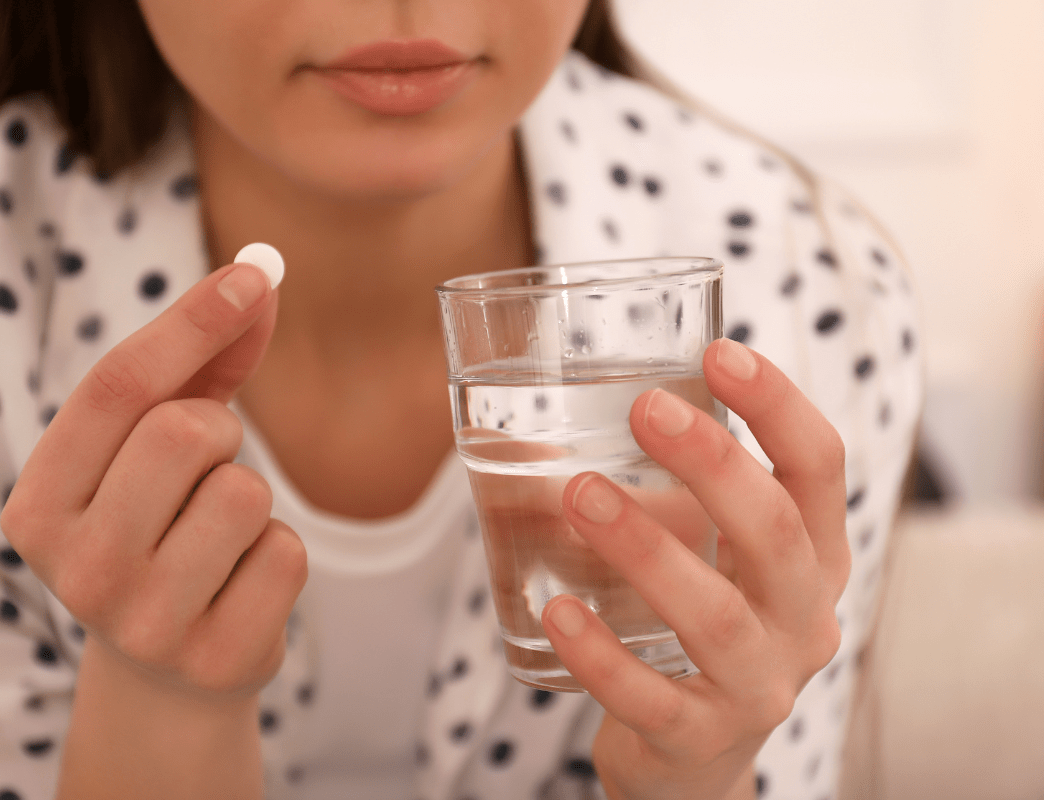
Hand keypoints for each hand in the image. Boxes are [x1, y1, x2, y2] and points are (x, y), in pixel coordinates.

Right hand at [1, 261, 305, 700]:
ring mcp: (144, 624)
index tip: (256, 274)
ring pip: (245, 494)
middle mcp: (77, 570)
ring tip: (219, 535)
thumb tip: (262, 279)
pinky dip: (278, 555)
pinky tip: (240, 584)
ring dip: (250, 497)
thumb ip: (200, 361)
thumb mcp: (154, 447)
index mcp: (37, 507)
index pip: (113, 389)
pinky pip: (286, 555)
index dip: (190, 321)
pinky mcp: (215, 659)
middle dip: (219, 432)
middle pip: (183, 434)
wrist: (167, 667)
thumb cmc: (160, 526)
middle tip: (207, 467)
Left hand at [541, 338, 847, 799]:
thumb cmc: (696, 630)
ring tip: (580, 495)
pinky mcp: (698, 740)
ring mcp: (758, 687)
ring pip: (715, 616)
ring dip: (647, 548)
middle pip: (776, 534)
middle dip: (714, 465)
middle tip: (646, 408)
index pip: (819, 469)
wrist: (693, 761)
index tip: (720, 350)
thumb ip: (669, 495)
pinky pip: (651, 698)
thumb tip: (538, 416)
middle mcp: (802, 621)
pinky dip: (600, 653)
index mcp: (811, 559)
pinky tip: (557, 610)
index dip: (780, 406)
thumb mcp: (711, 560)